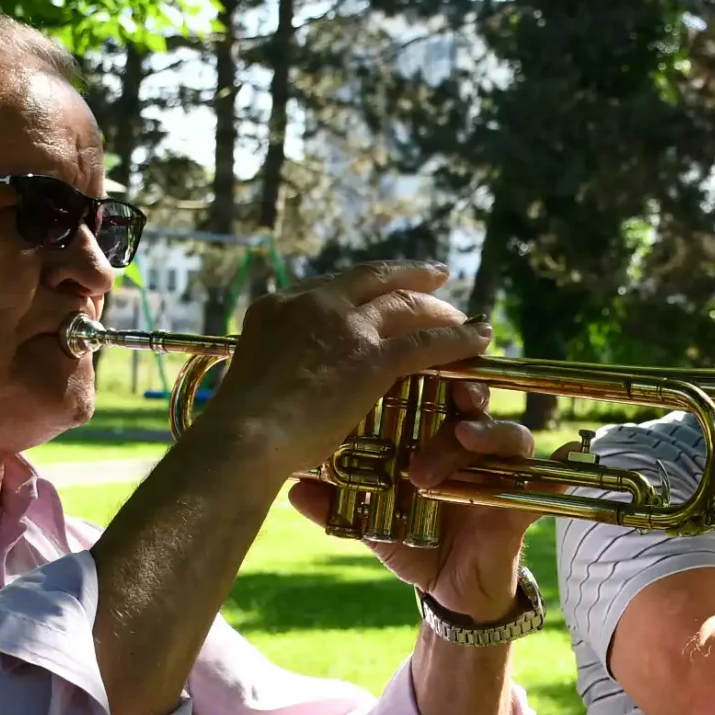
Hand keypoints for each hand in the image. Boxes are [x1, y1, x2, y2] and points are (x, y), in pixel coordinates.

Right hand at [201, 261, 491, 475]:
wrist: (242, 439)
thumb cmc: (236, 432)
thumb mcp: (251, 385)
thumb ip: (276, 373)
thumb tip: (284, 390)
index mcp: (277, 308)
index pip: (330, 287)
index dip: (361, 288)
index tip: (378, 289)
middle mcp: (311, 303)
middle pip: (371, 279)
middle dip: (407, 276)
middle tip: (435, 275)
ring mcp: (343, 326)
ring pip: (404, 304)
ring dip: (439, 307)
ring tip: (464, 314)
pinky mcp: (370, 357)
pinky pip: (426, 342)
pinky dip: (457, 339)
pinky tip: (479, 341)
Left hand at [288, 378, 539, 620]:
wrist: (447, 590)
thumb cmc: (411, 539)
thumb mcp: (367, 522)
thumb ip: (334, 504)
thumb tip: (293, 489)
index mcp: (431, 435)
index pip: (430, 391)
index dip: (422, 372)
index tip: (399, 364)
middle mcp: (468, 443)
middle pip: (471, 399)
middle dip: (460, 389)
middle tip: (444, 390)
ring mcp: (497, 469)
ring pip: (502, 434)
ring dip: (483, 432)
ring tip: (459, 438)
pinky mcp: (521, 500)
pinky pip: (541, 479)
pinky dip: (547, 474)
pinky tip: (554, 471)